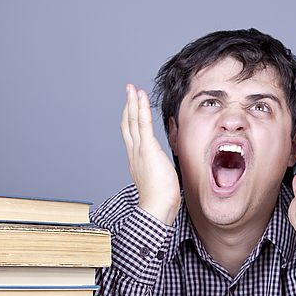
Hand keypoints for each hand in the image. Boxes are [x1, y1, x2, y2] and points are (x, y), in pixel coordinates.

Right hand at [120, 84, 180, 225]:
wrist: (157, 207)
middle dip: (128, 106)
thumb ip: (161, 169)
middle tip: (128, 91)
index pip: (132, 135)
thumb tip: (167, 167)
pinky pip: (142, 123)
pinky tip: (140, 96)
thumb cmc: (161, 200)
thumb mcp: (160, 179)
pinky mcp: (147, 148)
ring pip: (133, 121)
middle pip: (128, 124)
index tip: (132, 108)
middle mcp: (134, 153)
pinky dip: (140, 108)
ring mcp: (139, 150)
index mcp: (137, 161)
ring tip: (131, 88)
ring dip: (132, 102)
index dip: (131, 119)